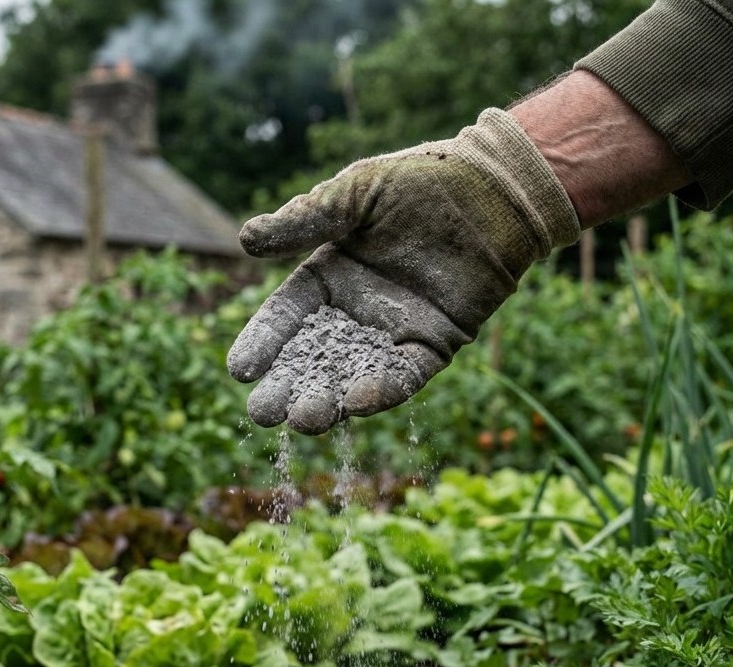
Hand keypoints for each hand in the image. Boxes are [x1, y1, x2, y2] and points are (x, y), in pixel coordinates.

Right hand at [227, 108, 579, 434]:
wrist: (493, 187)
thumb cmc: (420, 180)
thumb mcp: (354, 193)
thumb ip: (305, 219)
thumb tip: (245, 239)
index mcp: (329, 275)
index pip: (286, 317)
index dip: (263, 342)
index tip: (239, 370)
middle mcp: (357, 311)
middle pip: (313, 358)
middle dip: (287, 388)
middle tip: (263, 415)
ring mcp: (395, 332)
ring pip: (354, 376)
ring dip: (329, 401)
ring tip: (305, 420)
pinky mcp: (435, 344)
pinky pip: (406, 375)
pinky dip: (384, 391)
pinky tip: (358, 401)